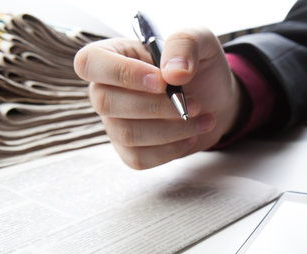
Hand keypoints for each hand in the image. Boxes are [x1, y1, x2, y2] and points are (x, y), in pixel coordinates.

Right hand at [74, 28, 242, 168]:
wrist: (217, 100)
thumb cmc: (201, 67)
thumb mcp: (201, 41)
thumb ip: (185, 44)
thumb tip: (172, 72)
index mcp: (113, 55)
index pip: (89, 63)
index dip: (122, 74)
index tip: (162, 82)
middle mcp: (106, 89)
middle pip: (106, 103)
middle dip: (157, 107)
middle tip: (195, 103)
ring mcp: (115, 122)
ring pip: (126, 134)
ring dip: (172, 130)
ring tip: (203, 118)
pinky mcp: (129, 150)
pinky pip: (139, 158)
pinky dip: (171, 150)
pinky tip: (191, 135)